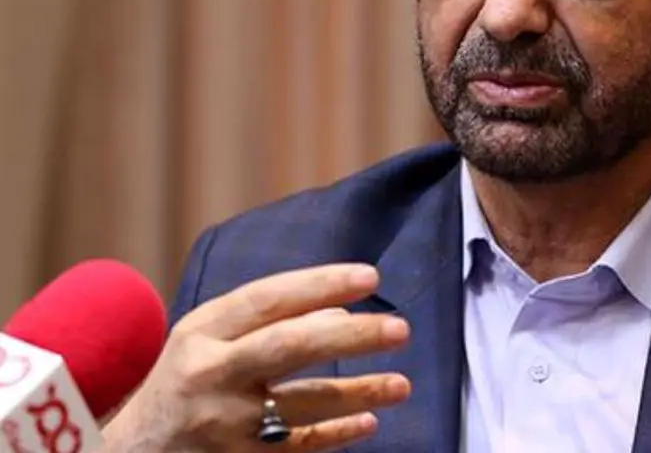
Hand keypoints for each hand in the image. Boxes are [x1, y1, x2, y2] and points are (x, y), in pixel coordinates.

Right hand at [102, 264, 410, 452]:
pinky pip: (297, 446)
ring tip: (401, 384)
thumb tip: (340, 311)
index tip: (370, 277)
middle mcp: (209, 374)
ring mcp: (222, 424)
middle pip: (288, 347)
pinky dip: (335, 434)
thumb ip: (266, 321)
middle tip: (400, 329)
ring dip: (358, 393)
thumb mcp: (208, 340)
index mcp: (201, 332)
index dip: (321, 283)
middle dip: (350, 336)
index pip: (267, 298)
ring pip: (301, 403)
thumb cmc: (186, 382)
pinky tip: (369, 421)